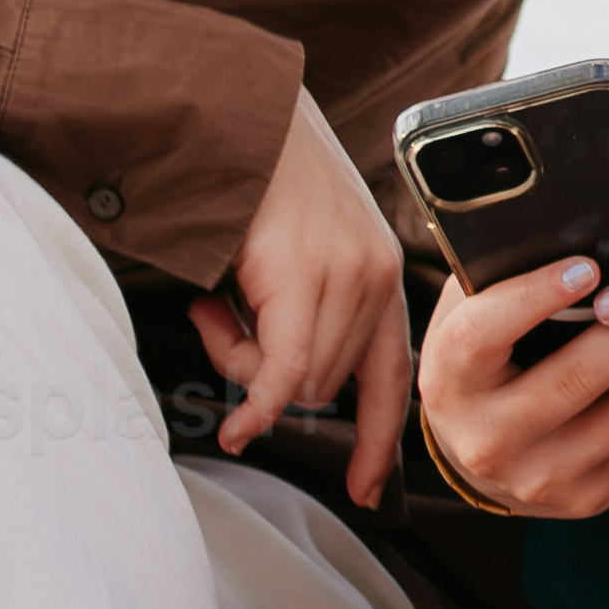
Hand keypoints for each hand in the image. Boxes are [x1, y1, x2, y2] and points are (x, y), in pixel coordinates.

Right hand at [205, 98, 415, 509]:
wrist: (238, 118)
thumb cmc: (256, 185)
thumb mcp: (294, 258)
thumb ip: (301, 315)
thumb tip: (278, 389)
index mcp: (383, 278)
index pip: (395, 377)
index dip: (378, 440)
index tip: (369, 491)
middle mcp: (377, 280)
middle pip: (327, 387)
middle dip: (267, 380)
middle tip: (219, 325)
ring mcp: (345, 279)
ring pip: (298, 381)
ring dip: (242, 365)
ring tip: (213, 307)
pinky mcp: (302, 279)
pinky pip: (283, 374)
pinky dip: (256, 406)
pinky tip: (235, 429)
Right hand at [407, 240, 608, 521]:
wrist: (483, 447)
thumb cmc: (489, 357)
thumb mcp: (474, 314)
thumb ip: (504, 273)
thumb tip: (574, 221)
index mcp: (449, 380)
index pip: (484, 334)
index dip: (534, 297)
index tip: (588, 264)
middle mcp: (486, 438)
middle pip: (573, 378)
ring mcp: (538, 476)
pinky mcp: (586, 495)